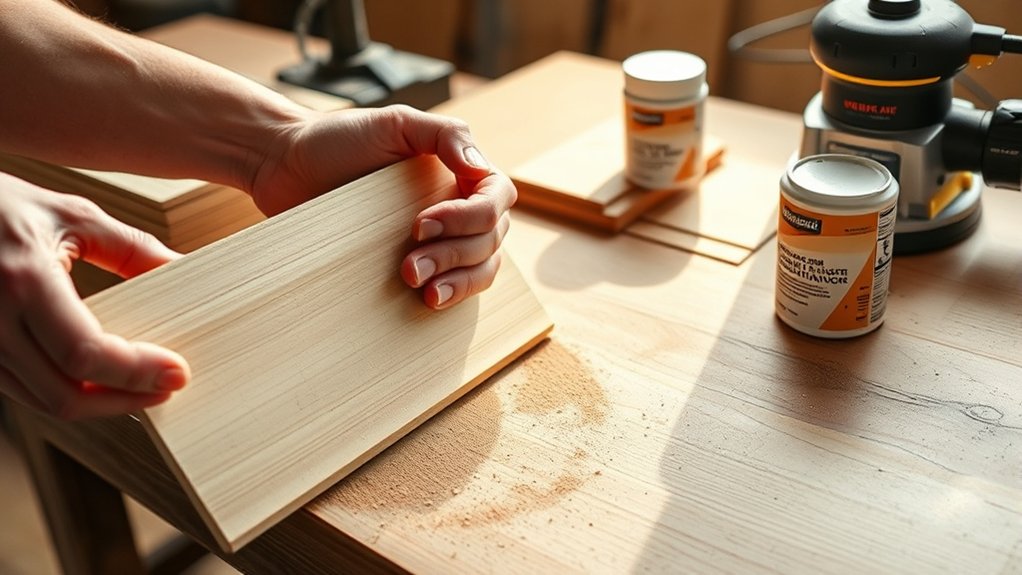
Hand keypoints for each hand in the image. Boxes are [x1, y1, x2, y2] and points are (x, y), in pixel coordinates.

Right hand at [0, 172, 188, 418]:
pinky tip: (100, 379)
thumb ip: (132, 248)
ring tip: (141, 384)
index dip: (136, 374)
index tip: (177, 373)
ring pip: (43, 401)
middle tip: (166, 386)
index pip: (86, 354)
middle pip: (65, 395)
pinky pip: (25, 390)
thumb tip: (181, 270)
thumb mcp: (71, 216)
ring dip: (99, 403)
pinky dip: (69, 392)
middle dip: (126, 399)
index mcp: (22, 281)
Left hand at [248, 105, 515, 308]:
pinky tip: (429, 300)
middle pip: (490, 239)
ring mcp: (440, 239)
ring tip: (415, 286)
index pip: (496, 199)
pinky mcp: (418, 265)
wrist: (284, 166)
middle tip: (408, 265)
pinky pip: (456, 286)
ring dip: (457, 282)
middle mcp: (457, 206)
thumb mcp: (394, 123)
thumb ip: (446, 135)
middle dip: (455, 254)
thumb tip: (482, 168)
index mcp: (459, 171)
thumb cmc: (337, 139)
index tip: (422, 223)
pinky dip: (452, 295)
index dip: (471, 217)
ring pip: (481, 268)